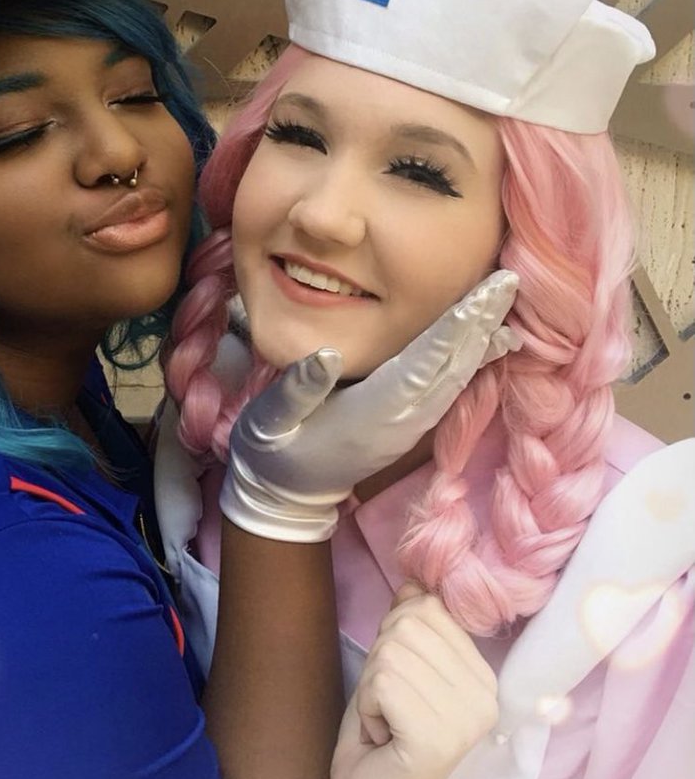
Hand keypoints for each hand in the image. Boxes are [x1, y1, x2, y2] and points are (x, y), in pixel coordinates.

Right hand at [220, 269, 519, 541]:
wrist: (286, 496)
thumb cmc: (274, 450)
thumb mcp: (271, 420)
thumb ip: (297, 389)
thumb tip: (328, 353)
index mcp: (370, 413)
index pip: (422, 362)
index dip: (454, 326)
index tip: (483, 294)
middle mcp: (400, 421)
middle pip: (450, 366)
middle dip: (479, 323)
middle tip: (507, 281)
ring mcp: (409, 427)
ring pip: (455, 378)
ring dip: (482, 340)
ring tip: (504, 304)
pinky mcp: (410, 427)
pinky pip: (449, 389)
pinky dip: (471, 361)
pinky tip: (486, 341)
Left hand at [329, 583, 498, 778]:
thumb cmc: (384, 740)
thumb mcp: (395, 669)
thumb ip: (407, 627)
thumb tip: (412, 582)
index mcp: (484, 677)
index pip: (428, 608)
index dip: (394, 637)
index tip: (399, 686)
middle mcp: (486, 697)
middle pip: (406, 624)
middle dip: (380, 661)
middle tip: (389, 710)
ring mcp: (466, 718)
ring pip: (391, 651)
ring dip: (371, 688)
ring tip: (386, 725)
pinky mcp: (438, 736)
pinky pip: (382, 681)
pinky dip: (367, 706)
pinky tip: (381, 738)